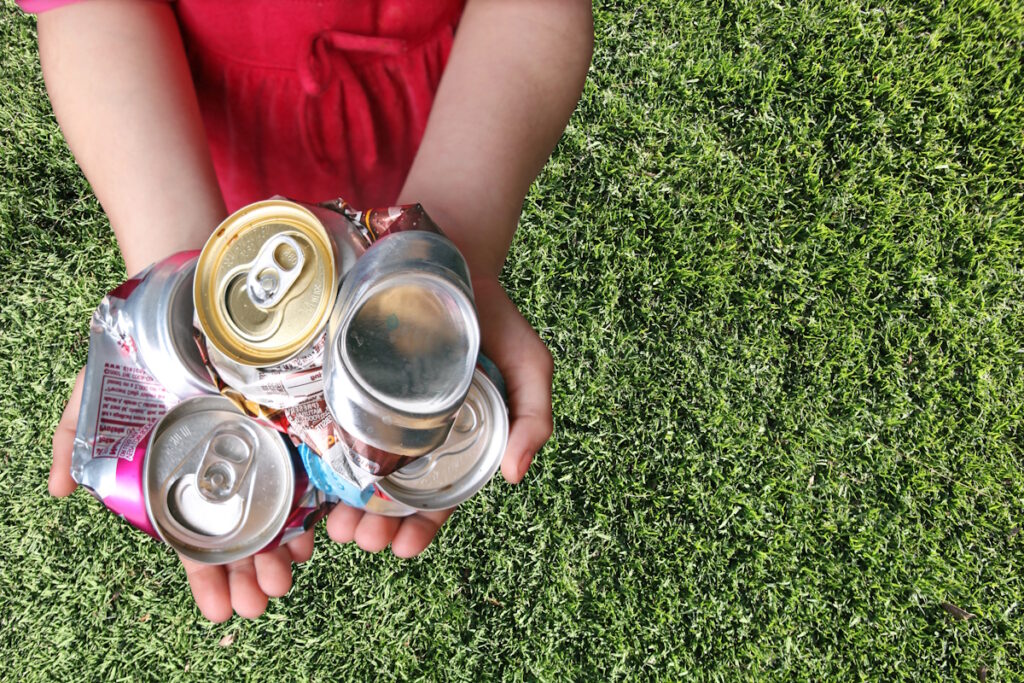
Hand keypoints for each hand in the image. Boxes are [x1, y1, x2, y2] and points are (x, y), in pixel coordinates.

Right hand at [51, 368, 313, 621]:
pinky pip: (305, 468)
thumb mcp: (95, 397)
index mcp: (183, 476)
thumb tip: (54, 490)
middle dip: (251, 573)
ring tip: (287, 577)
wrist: (181, 300)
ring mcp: (259, 447)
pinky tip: (312, 533)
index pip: (196, 538)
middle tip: (262, 601)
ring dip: (282, 549)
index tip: (223, 611)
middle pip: (242, 533)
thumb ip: (75, 442)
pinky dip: (310, 503)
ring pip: (277, 509)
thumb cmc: (137, 351)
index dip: (209, 577)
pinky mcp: (289, 422)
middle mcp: (223, 467)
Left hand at [325, 275, 553, 553]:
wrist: (451, 256)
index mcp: (456, 437)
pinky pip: (333, 426)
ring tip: (334, 526)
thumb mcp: (529, 364)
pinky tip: (313, 481)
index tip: (403, 549)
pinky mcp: (348, 381)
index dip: (423, 526)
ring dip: (345, 505)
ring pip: (358, 469)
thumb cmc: (494, 317)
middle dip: (376, 524)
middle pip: (393, 491)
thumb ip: (533, 416)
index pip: (440, 494)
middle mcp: (415, 429)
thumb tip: (515, 474)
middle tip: (359, 539)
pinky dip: (323, 459)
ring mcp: (378, 407)